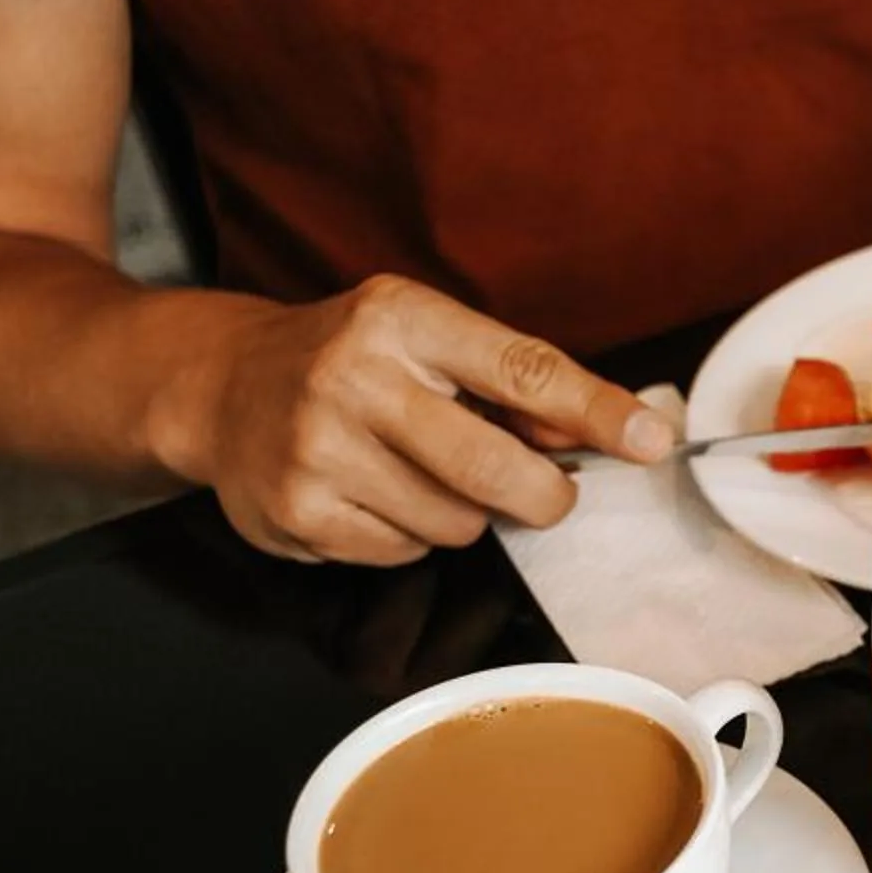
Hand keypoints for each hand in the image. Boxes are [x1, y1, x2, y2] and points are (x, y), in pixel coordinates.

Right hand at [184, 276, 668, 564]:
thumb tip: (617, 431)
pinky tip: (370, 494)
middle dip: (540, 494)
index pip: (521, 369)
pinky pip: (403, 553)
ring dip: (460, 513)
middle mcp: (353, 378)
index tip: (650, 441)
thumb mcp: (432, 342)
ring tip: (414, 471)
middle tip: (541, 490)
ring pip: (456, 523)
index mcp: (401, 319)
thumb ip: (521, 387)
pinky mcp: (297, 511)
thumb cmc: (352, 362)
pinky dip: (405, 536)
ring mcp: (317, 448)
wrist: (221, 385)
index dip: (595, 411)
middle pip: (496, 470)